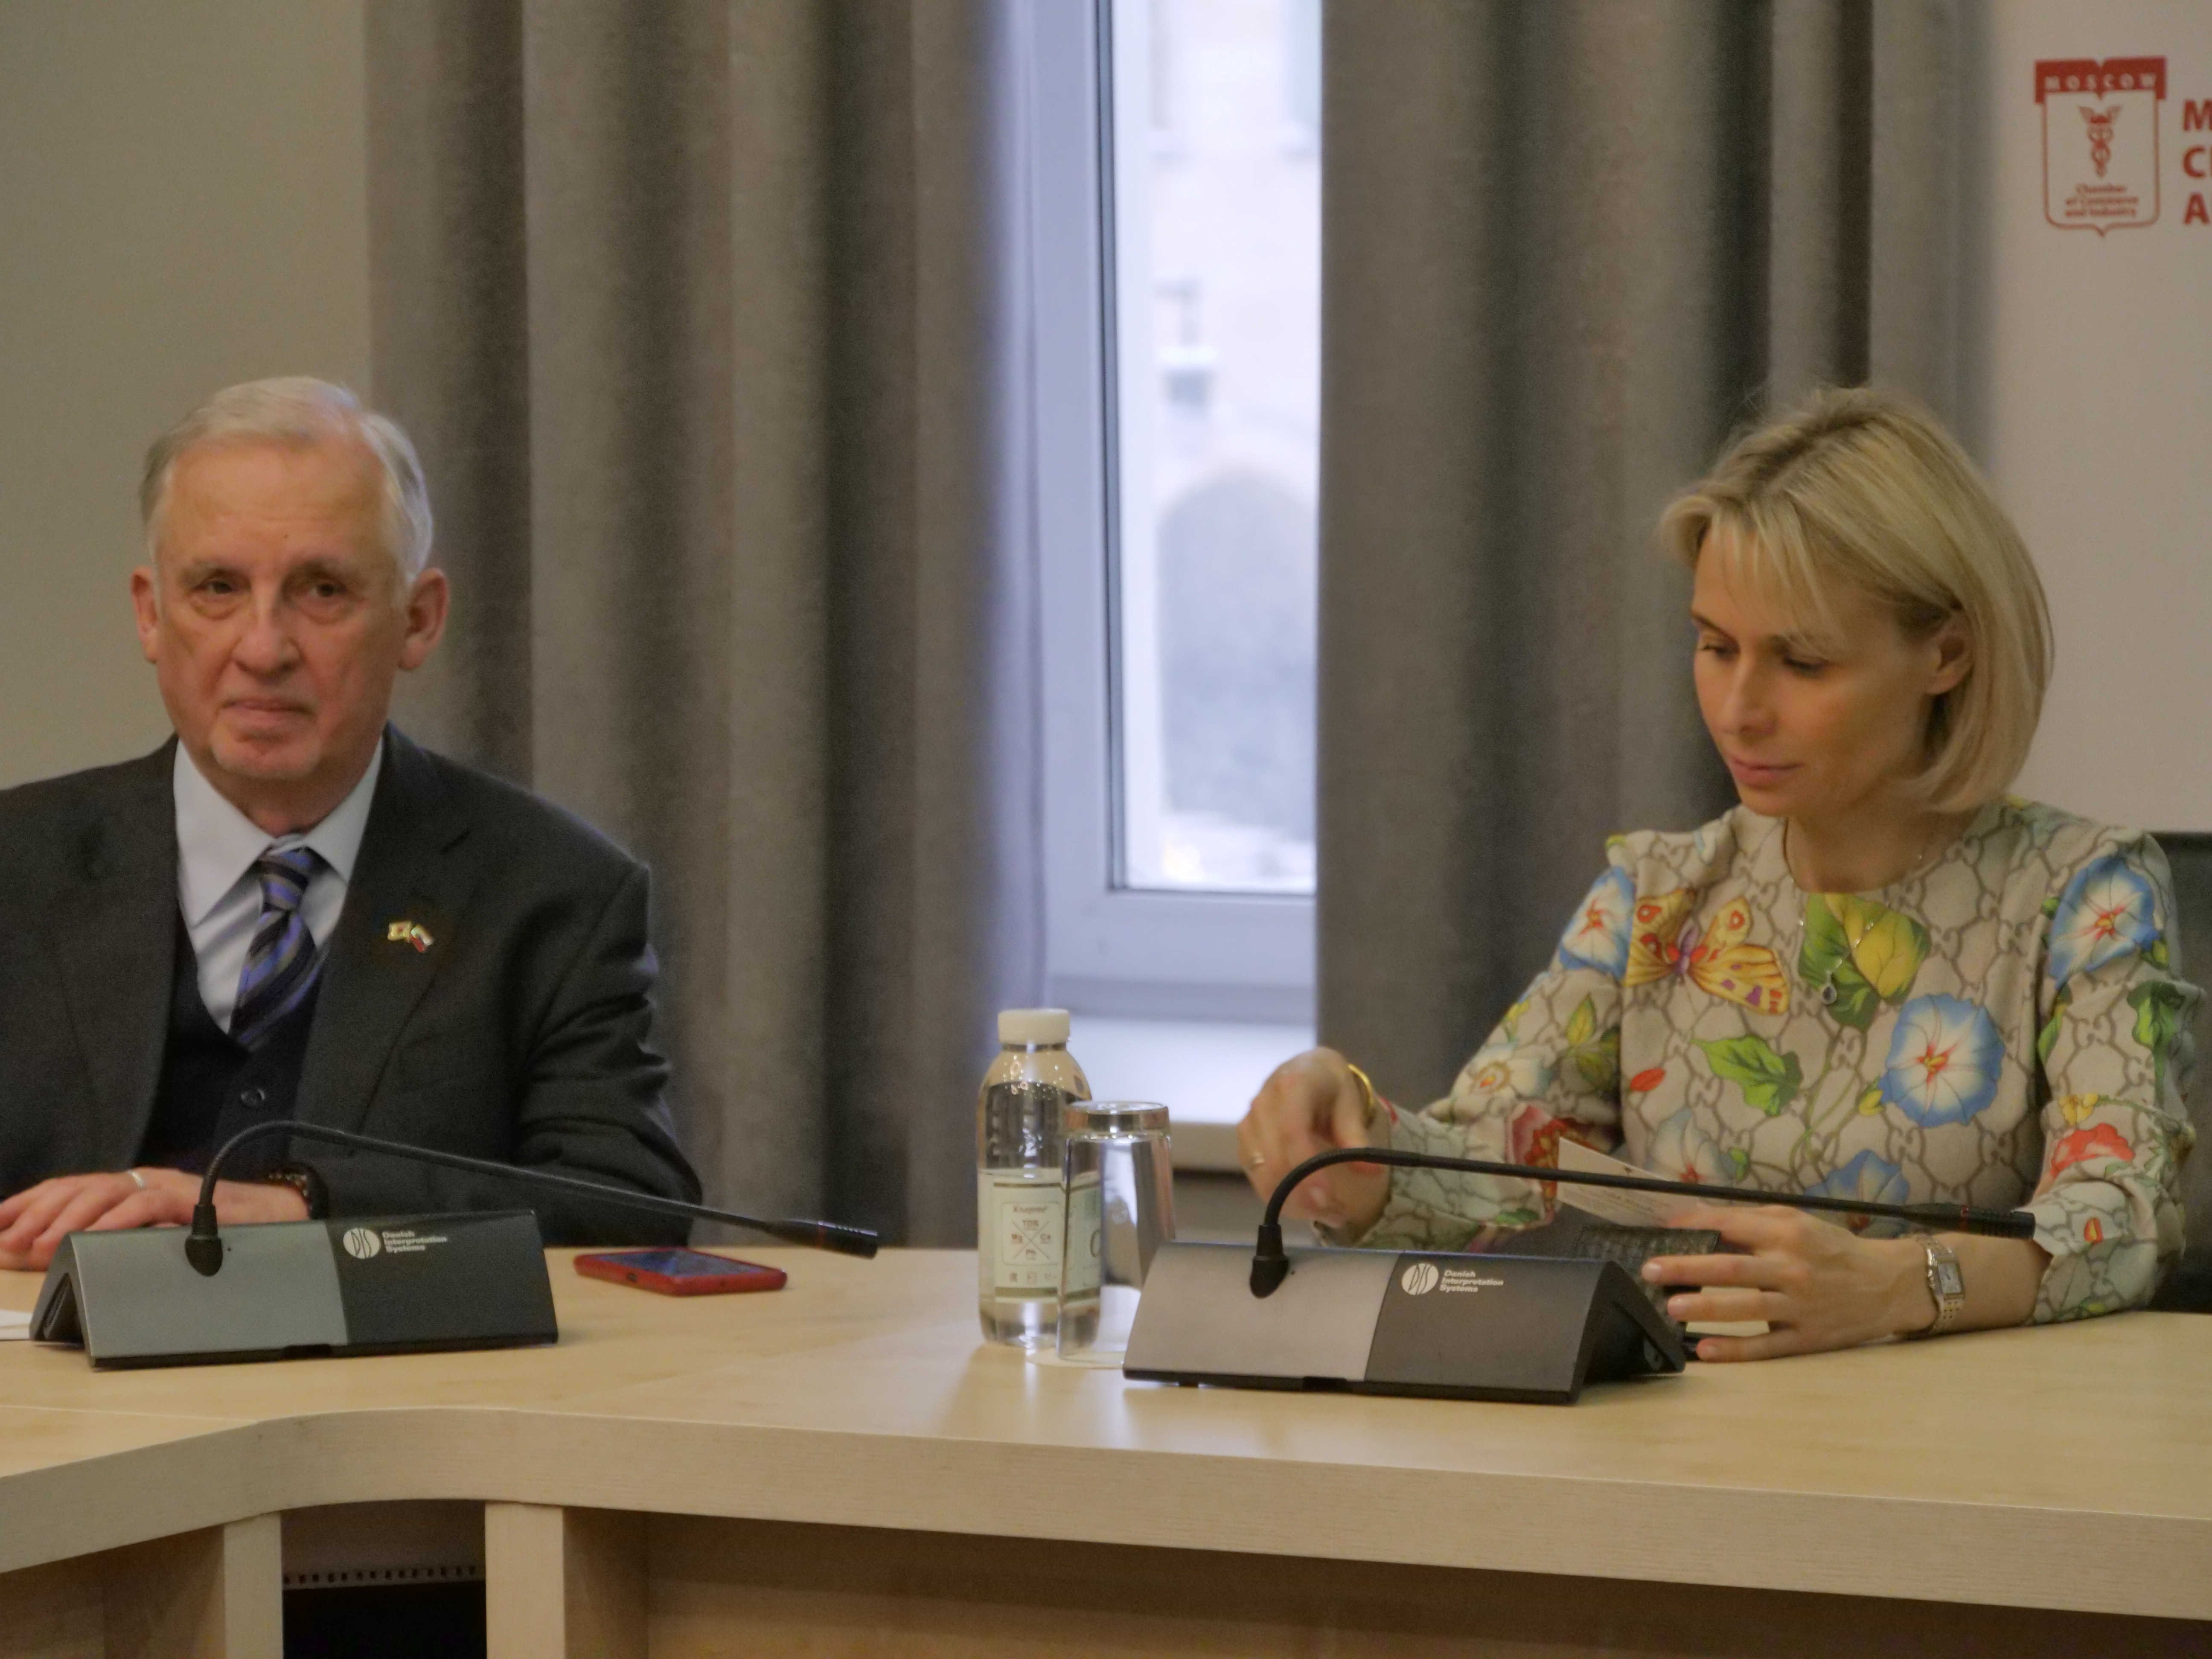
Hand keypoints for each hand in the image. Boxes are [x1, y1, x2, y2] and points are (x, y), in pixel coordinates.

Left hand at [0, 1170, 309, 1271]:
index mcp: (131, 1187)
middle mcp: (143, 1180)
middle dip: (36, 1214)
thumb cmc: (219, 1231)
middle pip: (78, 1187)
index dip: (27, 1202)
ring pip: (105, 1192)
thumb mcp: (157, 1236)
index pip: (69, 1187)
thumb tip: (60, 1256)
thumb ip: (118, 1241)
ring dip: (65, 1220)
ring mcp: (166, 1186)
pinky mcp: (190, 1198)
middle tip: (6, 1242)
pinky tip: (92, 1237)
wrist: (279, 1217)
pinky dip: (116, 1221)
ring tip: (37, 1247)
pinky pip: (146, 1204)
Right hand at [1235, 1047, 1388, 1234]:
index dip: (1306, 1169)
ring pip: (1263, 1176)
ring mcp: (1248, 1126)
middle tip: (1338, 1215)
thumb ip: (1357, 1136)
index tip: (1326, 1198)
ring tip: (1329, 1215)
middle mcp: (1261, 1105)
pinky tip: (1308, 1208)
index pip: (1292, 1133)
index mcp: (1290, 1087)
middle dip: (1304, 1196)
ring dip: (1294, 1204)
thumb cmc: (1329, 1085)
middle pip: (1274, 1161)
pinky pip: (1258, 1179)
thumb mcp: (1349, 1101)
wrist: (1303, 1070)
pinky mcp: (1244, 1144)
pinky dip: (1281, 1199)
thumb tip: (1372, 1170)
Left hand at [1639, 1203, 1932, 1361]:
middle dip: (1688, 1269)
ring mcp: (1799, 1306)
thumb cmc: (1831, 1249)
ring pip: (1747, 1308)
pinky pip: (1767, 1346)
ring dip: (1707, 1308)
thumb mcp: (1797, 1222)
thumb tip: (1696, 1218)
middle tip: (1651, 1269)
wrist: (1888, 1284)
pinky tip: (1704, 1350)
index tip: (1660, 1229)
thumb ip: (1749, 1219)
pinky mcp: (1807, 1338)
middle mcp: (1792, 1269)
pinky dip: (1735, 1349)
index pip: (1732, 1227)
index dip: (1694, 1227)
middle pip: (1732, 1268)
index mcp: (1787, 1235)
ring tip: (1671, 1307)